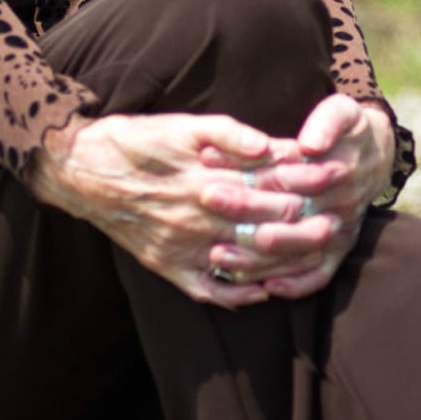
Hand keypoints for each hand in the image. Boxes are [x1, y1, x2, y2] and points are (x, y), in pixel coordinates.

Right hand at [27, 112, 332, 309]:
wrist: (83, 170)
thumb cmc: (137, 141)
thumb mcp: (182, 124)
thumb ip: (228, 133)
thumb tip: (267, 144)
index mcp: (206, 179)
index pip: (269, 187)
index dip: (304, 184)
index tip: (334, 179)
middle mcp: (199, 217)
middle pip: (264, 225)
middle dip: (305, 224)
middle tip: (337, 221)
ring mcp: (184, 247)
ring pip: (245, 261)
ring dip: (283, 260)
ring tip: (315, 255)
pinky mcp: (168, 266)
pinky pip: (210, 290)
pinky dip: (239, 294)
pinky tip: (263, 291)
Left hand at [200, 95, 395, 299]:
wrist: (375, 155)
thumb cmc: (346, 129)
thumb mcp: (341, 112)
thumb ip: (327, 123)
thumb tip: (310, 144)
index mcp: (337, 171)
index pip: (292, 178)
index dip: (255, 176)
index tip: (218, 170)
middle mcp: (339, 207)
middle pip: (289, 216)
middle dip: (245, 211)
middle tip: (208, 201)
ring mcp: (340, 233)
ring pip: (299, 252)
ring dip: (259, 259)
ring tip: (218, 255)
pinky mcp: (339, 252)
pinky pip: (319, 276)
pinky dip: (295, 285)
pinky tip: (265, 288)